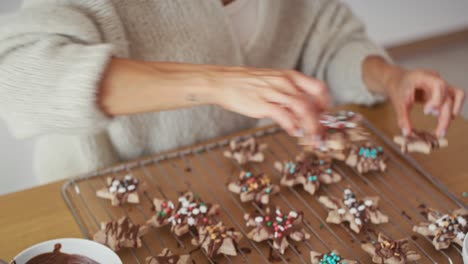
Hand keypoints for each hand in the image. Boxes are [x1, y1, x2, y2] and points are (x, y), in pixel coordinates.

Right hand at [99, 59, 329, 138]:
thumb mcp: (271, 82)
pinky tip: (294, 133)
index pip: (318, 88)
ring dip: (311, 127)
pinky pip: (283, 115)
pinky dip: (292, 125)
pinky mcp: (261, 103)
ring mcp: (273, 92)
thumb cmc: (246, 84)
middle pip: (314, 101)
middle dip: (323, 121)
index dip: (327, 105)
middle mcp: (285, 83)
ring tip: (313, 140)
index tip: (327, 118)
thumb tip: (301, 110)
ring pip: (302, 109)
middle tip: (323, 136)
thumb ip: (287, 93)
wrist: (222, 81)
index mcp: (290, 77)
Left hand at [386, 69, 464, 136]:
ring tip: (442, 128)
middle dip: (445, 116)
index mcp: (424, 77)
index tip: (427, 112)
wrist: (398, 80)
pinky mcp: (443, 92)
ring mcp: (441, 85)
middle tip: (439, 132)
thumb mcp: (397, 102)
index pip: (439, 85)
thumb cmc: (398, 87)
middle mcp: (436, 79)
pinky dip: (451, 110)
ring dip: (451, 113)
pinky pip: (454, 99)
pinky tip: (443, 121)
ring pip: (457, 97)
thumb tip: (407, 133)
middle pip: (448, 96)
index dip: (437, 99)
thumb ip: (402, 117)